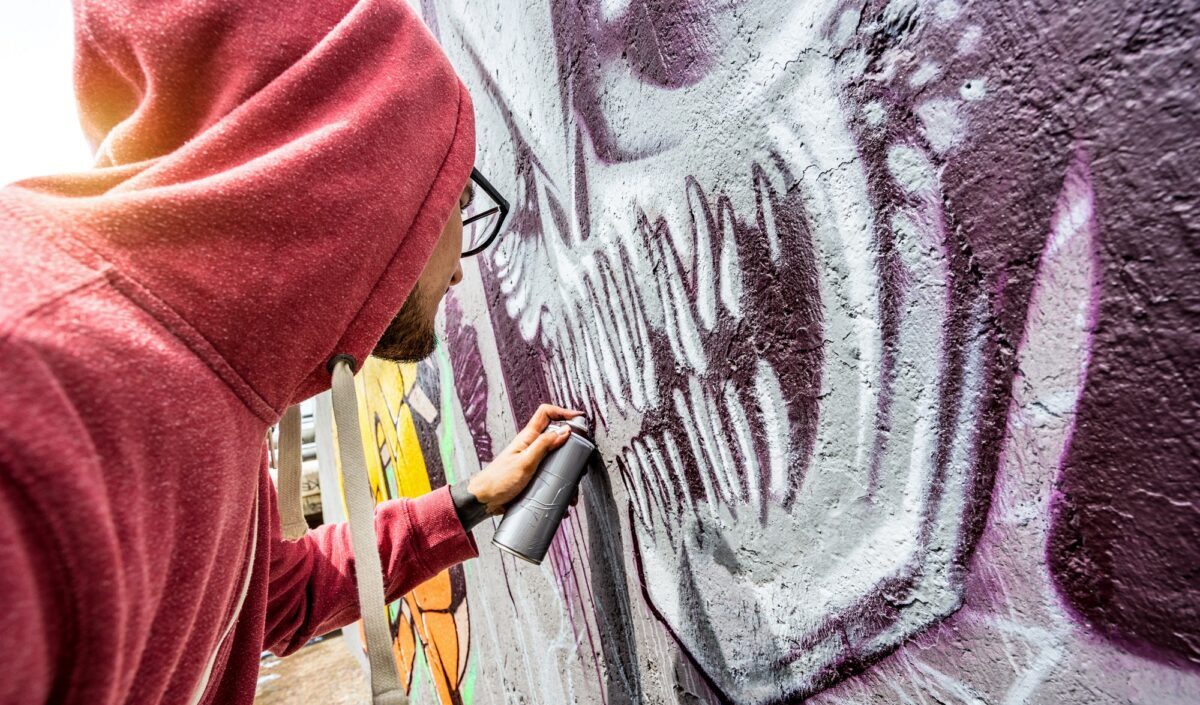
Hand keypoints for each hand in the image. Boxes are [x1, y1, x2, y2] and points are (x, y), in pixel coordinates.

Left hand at [467, 404, 583, 514]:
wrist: (484, 500)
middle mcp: (532, 446)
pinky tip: (565, 495)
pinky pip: (552, 474)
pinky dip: (561, 483)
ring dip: (568, 469)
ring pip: (557, 457)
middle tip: (580, 457)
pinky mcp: (534, 475)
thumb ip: (544, 445)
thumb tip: (565, 430)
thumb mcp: (525, 461)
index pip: (546, 413)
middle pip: (556, 436)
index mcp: (528, 437)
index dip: (563, 412)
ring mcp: (533, 460)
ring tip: (573, 486)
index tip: (579, 418)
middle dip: (571, 445)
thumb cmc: (499, 480)